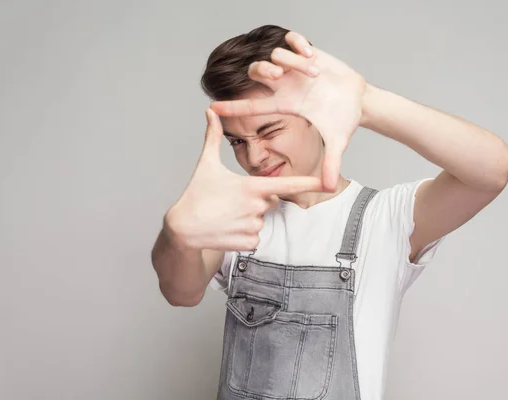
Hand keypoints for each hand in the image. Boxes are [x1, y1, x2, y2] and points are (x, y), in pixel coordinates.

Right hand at [166, 108, 323, 250]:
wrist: (182, 229)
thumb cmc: (195, 195)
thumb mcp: (206, 165)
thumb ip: (212, 137)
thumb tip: (210, 112)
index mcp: (251, 187)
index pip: (286, 185)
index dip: (308, 183)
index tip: (325, 182)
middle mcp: (256, 208)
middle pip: (269, 201)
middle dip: (254, 200)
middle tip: (231, 200)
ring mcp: (253, 227)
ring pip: (261, 220)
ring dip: (247, 218)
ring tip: (226, 215)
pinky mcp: (248, 243)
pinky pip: (255, 237)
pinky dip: (243, 234)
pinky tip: (227, 229)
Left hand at [209, 31, 367, 191]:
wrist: (358, 100)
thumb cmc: (343, 120)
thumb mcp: (337, 143)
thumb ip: (332, 164)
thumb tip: (329, 188)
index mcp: (285, 104)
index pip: (252, 106)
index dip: (232, 107)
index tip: (212, 107)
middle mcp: (285, 85)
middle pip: (256, 72)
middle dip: (263, 71)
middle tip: (279, 76)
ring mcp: (295, 68)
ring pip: (276, 55)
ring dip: (293, 62)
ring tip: (314, 74)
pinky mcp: (308, 53)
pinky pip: (292, 39)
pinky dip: (298, 44)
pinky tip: (311, 54)